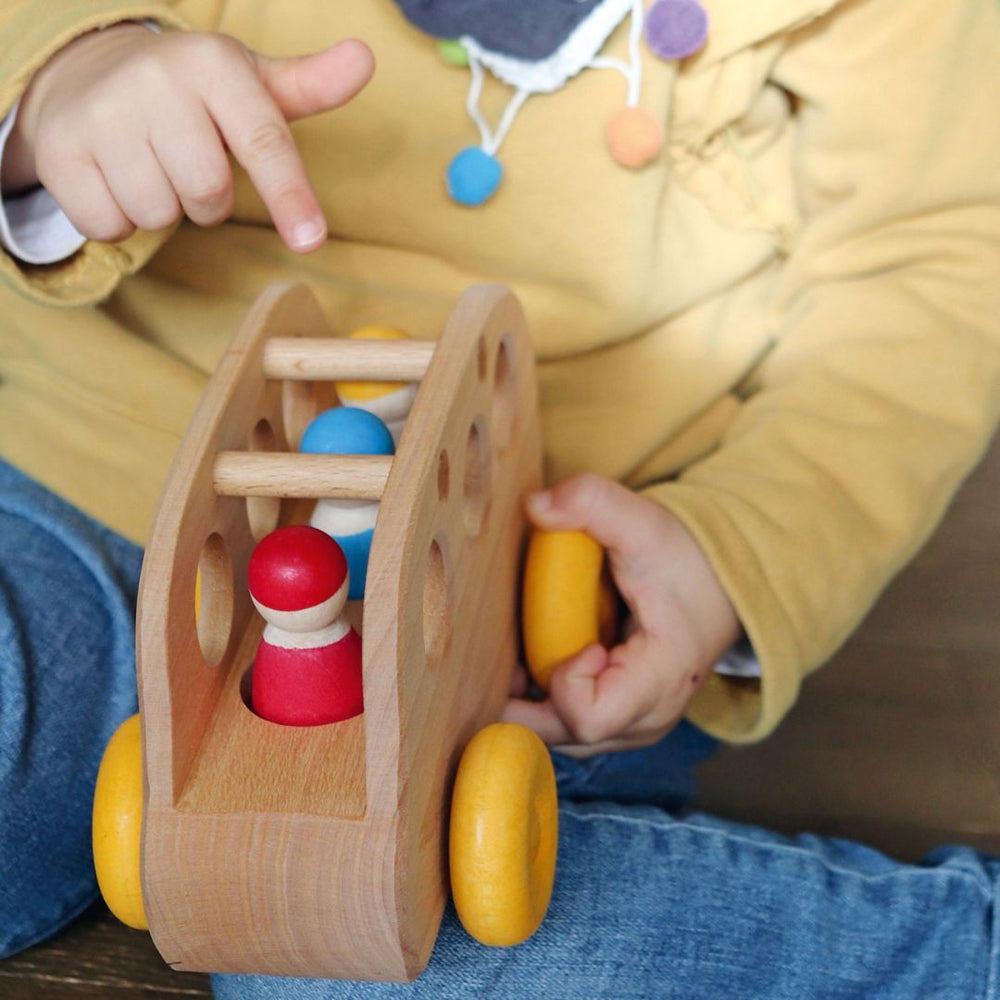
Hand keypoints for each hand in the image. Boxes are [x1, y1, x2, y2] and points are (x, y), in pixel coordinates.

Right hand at [1, 24, 373, 252]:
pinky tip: (115, 178)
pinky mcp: (59, 151)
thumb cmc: (192, 94)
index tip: (311, 240)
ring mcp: (100, 114)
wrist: (86, 73)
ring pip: (158, 214)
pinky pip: (110, 225)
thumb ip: (309, 84)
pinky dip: (118, 218)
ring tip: (152, 166)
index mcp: (211, 65)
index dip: (290, 196)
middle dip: (209, 199)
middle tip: (191, 164)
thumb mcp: (250, 84)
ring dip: (164, 208)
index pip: (262, 141)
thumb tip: (364, 59)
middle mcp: (153, 81)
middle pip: (209, 195)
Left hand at [503, 473, 739, 755]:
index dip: (564, 683)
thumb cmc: (685, 561)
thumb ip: (593, 503)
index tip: (580, 642)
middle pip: (563, 735)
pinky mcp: (620, 723)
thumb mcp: (643, 523)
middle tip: (510, 654)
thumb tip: (535, 505)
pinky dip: (543, 701)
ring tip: (519, 656)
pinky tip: (533, 664)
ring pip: (559, 738)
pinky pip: (567, 728)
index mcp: (660, 681)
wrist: (720, 586)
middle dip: (525, 698)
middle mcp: (647, 720)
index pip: (589, 718)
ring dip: (530, 702)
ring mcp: (633, 728)